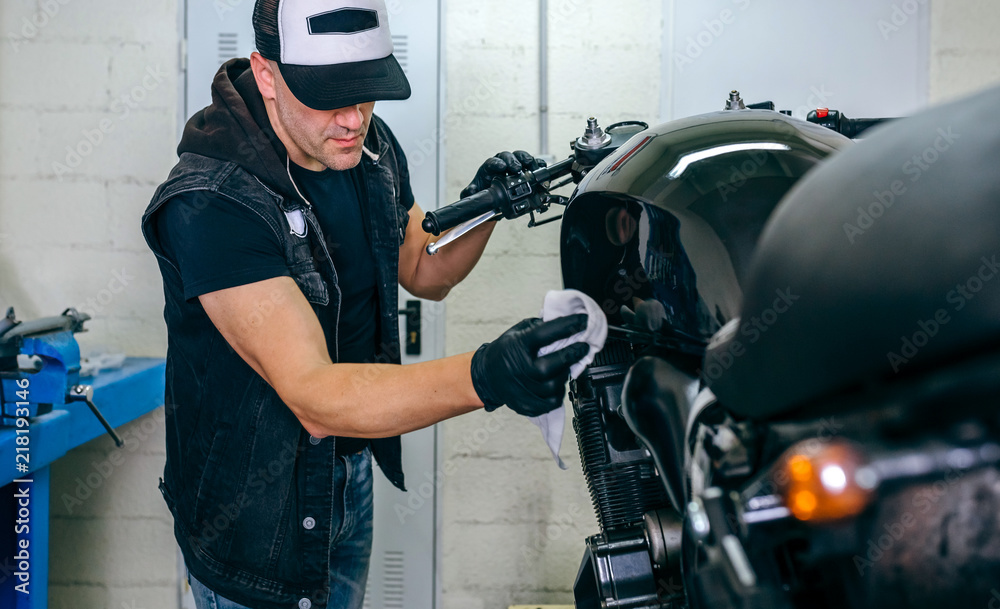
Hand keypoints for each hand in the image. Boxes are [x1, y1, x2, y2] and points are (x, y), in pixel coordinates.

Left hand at [461, 151, 547, 198]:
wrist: (496, 197)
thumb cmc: (487, 190)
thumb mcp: (477, 192)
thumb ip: (472, 191)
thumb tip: (471, 190)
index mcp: (489, 167)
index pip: (492, 161)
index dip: (497, 163)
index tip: (501, 167)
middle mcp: (503, 163)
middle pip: (508, 156)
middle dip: (513, 161)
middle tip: (517, 168)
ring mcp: (515, 164)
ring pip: (522, 157)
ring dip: (528, 161)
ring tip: (532, 169)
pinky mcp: (526, 168)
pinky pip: (533, 163)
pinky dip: (538, 165)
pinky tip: (541, 169)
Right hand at [471, 314, 589, 416]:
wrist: (486, 376)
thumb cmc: (506, 351)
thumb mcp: (518, 331)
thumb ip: (540, 327)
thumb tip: (565, 322)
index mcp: (518, 345)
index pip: (548, 333)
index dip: (569, 325)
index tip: (583, 321)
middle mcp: (521, 368)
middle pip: (556, 364)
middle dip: (574, 354)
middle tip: (583, 347)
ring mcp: (523, 389)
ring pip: (556, 385)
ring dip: (565, 374)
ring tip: (565, 366)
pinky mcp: (526, 405)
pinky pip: (552, 402)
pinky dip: (558, 392)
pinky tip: (555, 382)